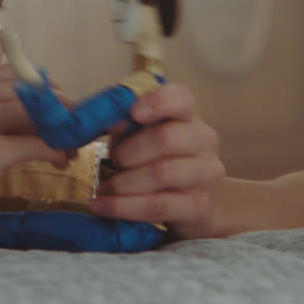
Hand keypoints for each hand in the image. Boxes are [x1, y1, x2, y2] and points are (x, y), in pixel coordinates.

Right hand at [0, 64, 70, 228]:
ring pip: (43, 114)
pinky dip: (57, 152)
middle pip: (38, 91)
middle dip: (65, 110)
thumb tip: (36, 115)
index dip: (49, 93)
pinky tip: (60, 162)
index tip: (62, 112)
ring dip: (65, 132)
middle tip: (76, 132)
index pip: (23, 76)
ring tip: (71, 150)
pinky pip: (39, 144)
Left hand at [89, 83, 222, 239]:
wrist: (187, 206)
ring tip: (102, 189)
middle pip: (166, 138)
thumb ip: (120, 125)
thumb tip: (97, 118)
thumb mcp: (136, 137)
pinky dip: (123, 207)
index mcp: (187, 115)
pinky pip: (158, 206)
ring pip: (162, 173)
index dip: (158, 101)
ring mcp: (206, 174)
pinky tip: (102, 206)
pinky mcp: (199, 207)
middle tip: (110, 162)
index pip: (181, 97)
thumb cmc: (154, 161)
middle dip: (128, 152)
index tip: (133, 113)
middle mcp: (203, 140)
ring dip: (123, 183)